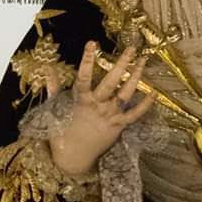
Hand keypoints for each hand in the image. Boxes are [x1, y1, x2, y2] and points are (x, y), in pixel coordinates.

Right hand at [48, 41, 153, 178]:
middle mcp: (97, 106)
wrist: (74, 158)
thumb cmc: (62, 133)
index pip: (83, 75)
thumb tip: (47, 69)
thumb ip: (53, 88)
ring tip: (143, 61)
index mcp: (80, 100)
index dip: (87, 59)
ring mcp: (109, 116)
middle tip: (131, 48)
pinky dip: (145, 105)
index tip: (92, 43)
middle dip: (122, 64)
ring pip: (126, 94)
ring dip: (135, 77)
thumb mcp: (54, 109)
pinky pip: (134, 115)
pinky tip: (154, 93)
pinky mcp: (118, 126)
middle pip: (111, 81)